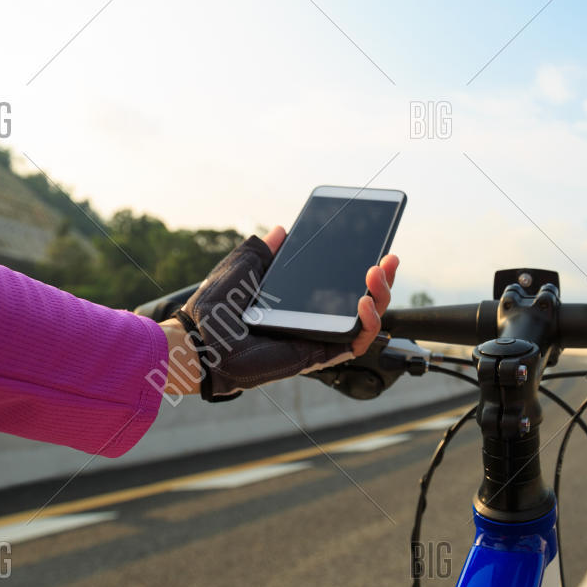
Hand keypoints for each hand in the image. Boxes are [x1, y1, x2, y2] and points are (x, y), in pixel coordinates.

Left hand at [159, 225, 401, 400]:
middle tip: (387, 259)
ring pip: (366, 323)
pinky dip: (366, 325)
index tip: (377, 248)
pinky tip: (364, 302)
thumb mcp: (243, 266)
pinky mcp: (318, 355)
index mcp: (298, 301)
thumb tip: (281, 230)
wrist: (200, 339)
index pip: (341, 285)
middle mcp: (313, 321)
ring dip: (381, 298)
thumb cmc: (215, 308)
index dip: (364, 270)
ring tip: (377, 274)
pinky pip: (354, 343)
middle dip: (383, 281)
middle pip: (364, 303)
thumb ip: (263, 249)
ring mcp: (318, 338)